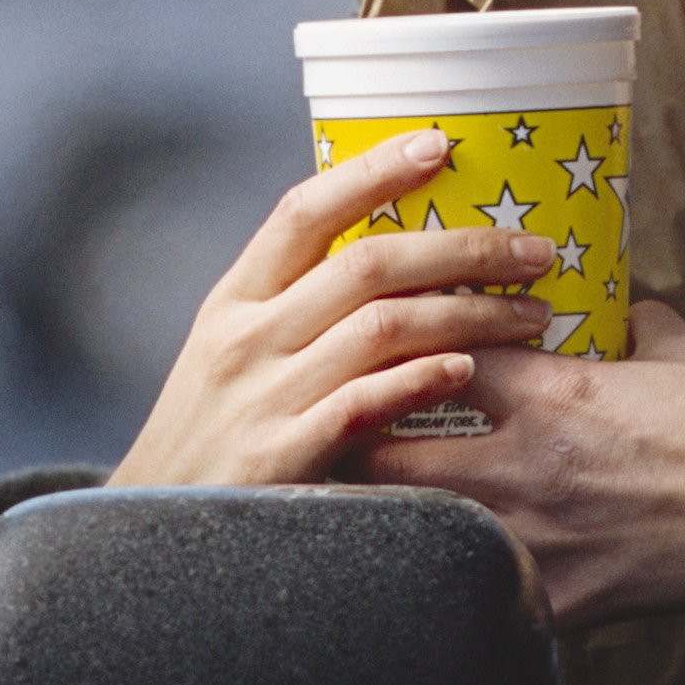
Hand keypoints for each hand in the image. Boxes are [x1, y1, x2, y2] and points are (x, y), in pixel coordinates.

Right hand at [113, 131, 557, 487]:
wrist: (148, 540)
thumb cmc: (212, 439)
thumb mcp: (229, 355)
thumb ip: (295, 307)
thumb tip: (390, 257)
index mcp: (234, 301)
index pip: (303, 211)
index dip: (373, 170)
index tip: (440, 144)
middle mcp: (244, 338)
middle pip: (365, 265)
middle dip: (463, 249)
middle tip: (536, 250)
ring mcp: (260, 398)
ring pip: (380, 329)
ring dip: (470, 314)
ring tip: (532, 316)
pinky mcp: (279, 459)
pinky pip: (361, 406)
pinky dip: (418, 382)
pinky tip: (467, 370)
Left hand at [356, 304, 684, 626]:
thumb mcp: (682, 342)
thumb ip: (628, 318)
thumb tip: (609, 300)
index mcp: (553, 392)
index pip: (430, 354)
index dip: (387, 348)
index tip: (363, 348)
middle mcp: (531, 465)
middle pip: (389, 450)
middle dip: (344, 444)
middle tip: (319, 438)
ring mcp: (545, 538)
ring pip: (419, 530)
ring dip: (380, 517)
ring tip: (345, 511)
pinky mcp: (571, 600)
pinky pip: (481, 597)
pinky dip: (450, 586)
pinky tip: (427, 583)